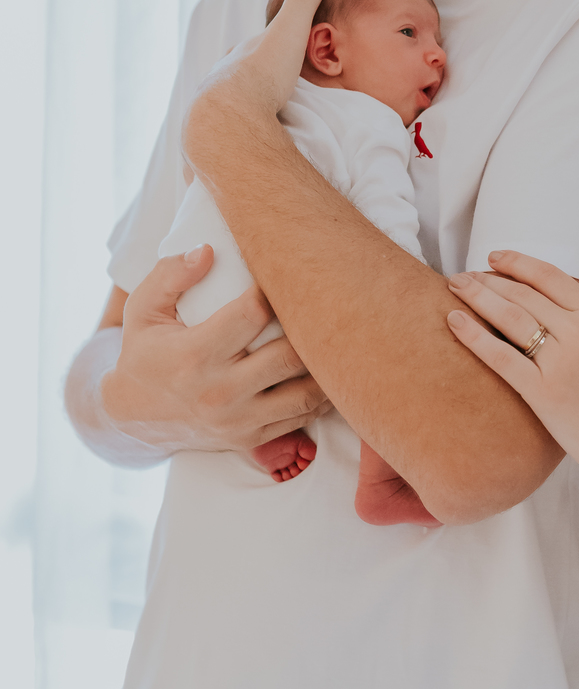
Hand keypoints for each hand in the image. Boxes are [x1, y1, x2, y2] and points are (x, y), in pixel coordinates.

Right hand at [101, 248, 332, 452]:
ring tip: (334, 338)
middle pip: (289, 356)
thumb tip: (208, 251)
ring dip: (325, 366)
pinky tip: (325, 371)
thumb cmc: (145, 353)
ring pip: (305, 393)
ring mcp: (239, 420)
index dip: (273, 290)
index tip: (282, 275)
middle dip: (310, 328)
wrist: (135, 417)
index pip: (251, 316)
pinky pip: (301, 418)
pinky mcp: (251, 437)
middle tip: (324, 303)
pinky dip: (320, 395)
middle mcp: (220, 392)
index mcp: (195, 355)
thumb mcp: (143, 310)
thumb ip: (170, 275)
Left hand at [183, 0, 328, 170]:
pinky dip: (224, 158)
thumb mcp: (288, 33)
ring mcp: (205, 121)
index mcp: (233, 61)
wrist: (226, 125)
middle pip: (232, 87)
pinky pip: (215, 156)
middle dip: (246, 92)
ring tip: (254, 136)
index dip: (262, 56)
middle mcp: (213, 87)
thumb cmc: (259, 78)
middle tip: (267, 102)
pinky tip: (232, 168)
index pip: (247, 54)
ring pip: (222, 120)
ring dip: (236, 125)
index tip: (276, 62)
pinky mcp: (203, 155)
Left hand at [445, 252, 578, 499]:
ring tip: (454, 288)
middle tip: (461, 276)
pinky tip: (454, 321)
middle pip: (523, 294)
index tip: (493, 258)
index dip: (517, 263)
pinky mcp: (544, 393)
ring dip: (478, 297)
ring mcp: (561, 363)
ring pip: (510, 317)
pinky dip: (475, 336)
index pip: (549, 277)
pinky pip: (502, 358)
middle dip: (487, 280)